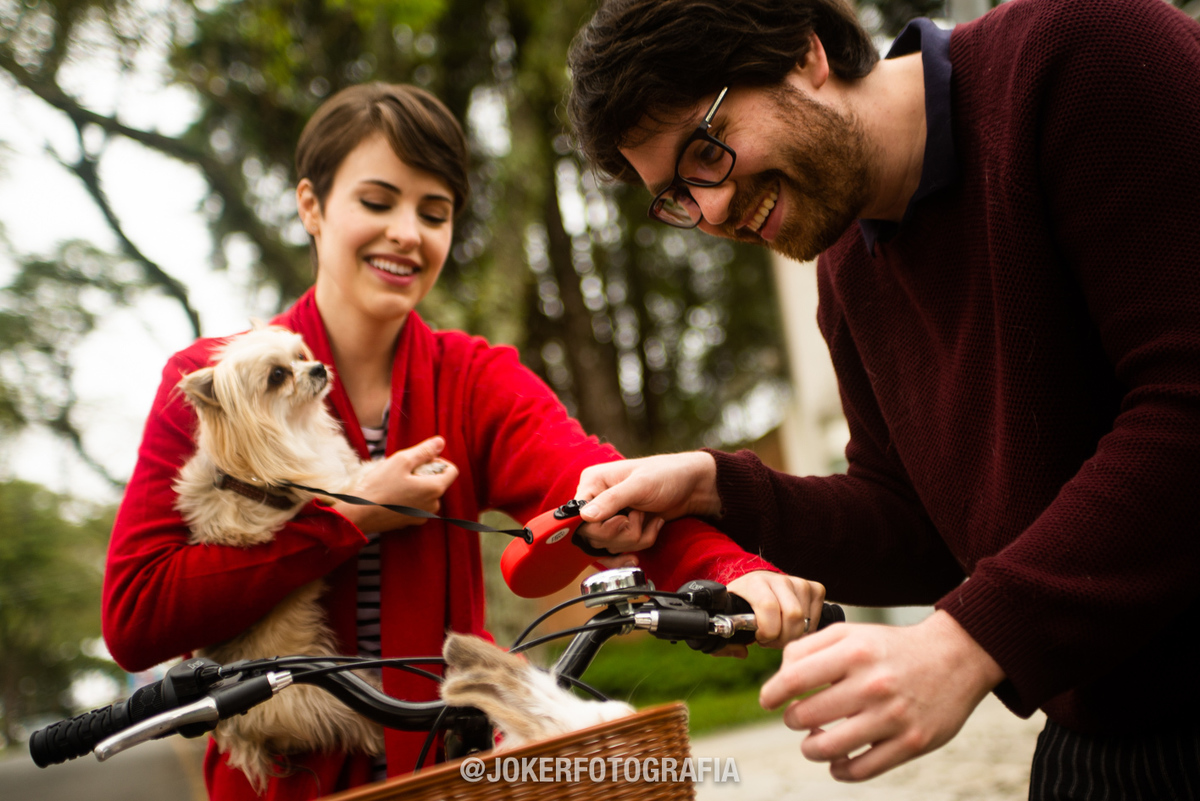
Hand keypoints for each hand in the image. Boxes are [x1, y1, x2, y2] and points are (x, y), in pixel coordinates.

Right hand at [332, 436, 458, 532]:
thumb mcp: (401, 461)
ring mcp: (422, 515)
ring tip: (395, 483)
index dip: (438, 461)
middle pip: (438, 481)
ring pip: (427, 493)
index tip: (420, 460)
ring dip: (416, 485)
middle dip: (425, 473)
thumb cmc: (379, 486)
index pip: (452, 470)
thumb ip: (424, 451)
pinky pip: (417, 505)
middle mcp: (433, 505)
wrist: (359, 515)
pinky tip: (392, 495)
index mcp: (435, 488)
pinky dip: (409, 497)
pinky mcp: (411, 522)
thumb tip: (440, 442)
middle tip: (403, 471)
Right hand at [575, 453, 720, 539]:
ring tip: (650, 518)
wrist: (691, 487)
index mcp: (592, 482)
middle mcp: (595, 500)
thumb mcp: (640, 485)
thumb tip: (585, 516)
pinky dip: (635, 547)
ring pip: (609, 546)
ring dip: (635, 538)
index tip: (623, 521)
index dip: (601, 526)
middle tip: (641, 515)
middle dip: (623, 533)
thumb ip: (612, 500)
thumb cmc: (666, 475)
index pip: (579, 517)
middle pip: (593, 536)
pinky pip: (618, 551)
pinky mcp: (620, 530)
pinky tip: (646, 540)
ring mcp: (608, 517)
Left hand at [727, 571, 826, 648]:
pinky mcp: (814, 588)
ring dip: (794, 636)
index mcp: (754, 583)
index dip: (767, 630)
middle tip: (772, 640)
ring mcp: (798, 582)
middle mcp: (778, 579)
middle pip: (793, 615)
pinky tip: (792, 626)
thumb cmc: (742, 606)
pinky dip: (806, 630)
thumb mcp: (729, 620)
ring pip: (806, 620)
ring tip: (780, 632)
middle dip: (783, 638)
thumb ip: (726, 643)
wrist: (756, 587)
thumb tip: (742, 653)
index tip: (759, 637)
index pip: (768, 607)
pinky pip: (816, 618)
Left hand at [759, 610, 1003, 781]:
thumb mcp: (851, 633)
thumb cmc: (890, 647)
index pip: (794, 679)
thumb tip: (779, 677)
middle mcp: (873, 684)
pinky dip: (840, 770)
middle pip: (806, 716)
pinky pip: (861, 770)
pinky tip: (837, 760)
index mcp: (854, 652)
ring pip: (828, 749)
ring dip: (810, 748)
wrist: (955, 658)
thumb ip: (809, 648)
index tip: (768, 701)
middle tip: (797, 717)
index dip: (772, 693)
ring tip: (813, 740)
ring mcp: (894, 717)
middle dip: (793, 720)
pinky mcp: (912, 743)